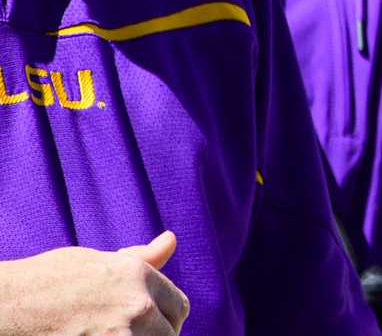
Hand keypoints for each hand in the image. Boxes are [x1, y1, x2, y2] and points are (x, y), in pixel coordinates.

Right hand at [0, 231, 189, 334]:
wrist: (2, 308)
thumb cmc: (42, 282)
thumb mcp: (92, 262)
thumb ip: (138, 261)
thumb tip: (171, 240)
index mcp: (138, 277)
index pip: (178, 307)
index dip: (164, 317)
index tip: (147, 323)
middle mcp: (137, 306)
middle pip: (169, 334)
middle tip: (122, 332)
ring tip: (106, 335)